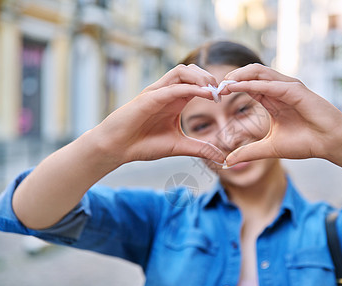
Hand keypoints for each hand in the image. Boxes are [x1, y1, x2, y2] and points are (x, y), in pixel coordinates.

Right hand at [93, 64, 224, 164]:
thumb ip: (200, 149)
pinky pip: (172, 87)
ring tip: (213, 92)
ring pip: (182, 71)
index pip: (197, 82)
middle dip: (209, 77)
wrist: (116, 149)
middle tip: (221, 92)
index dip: (212, 86)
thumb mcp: (179, 146)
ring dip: (200, 78)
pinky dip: (190, 88)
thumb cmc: (143, 145)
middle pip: (191, 70)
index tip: (224, 98)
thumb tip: (222, 158)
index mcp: (175, 100)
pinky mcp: (148, 98)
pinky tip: (203, 94)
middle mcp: (167, 92)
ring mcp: (157, 92)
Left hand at [223, 64, 341, 165]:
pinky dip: (252, 84)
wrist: (331, 143)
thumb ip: (249, 152)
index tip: (214, 95)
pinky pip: (270, 84)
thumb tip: (227, 162)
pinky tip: (237, 87)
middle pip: (250, 74)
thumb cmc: (306, 143)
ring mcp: (288, 87)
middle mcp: (279, 89)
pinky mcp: (295, 90)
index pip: (247, 85)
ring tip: (223, 84)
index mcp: (272, 99)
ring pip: (259, 72)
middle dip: (231, 78)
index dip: (230, 87)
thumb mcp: (270, 148)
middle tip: (214, 88)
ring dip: (239, 76)